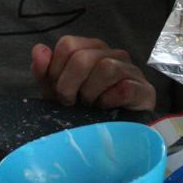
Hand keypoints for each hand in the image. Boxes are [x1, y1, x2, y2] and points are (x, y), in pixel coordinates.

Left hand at [30, 36, 155, 110]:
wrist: (115, 137)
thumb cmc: (84, 110)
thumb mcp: (58, 92)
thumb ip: (45, 72)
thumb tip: (38, 49)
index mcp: (91, 49)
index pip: (68, 44)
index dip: (56, 70)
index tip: (58, 92)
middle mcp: (113, 53)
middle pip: (83, 57)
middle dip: (69, 85)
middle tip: (71, 103)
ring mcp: (131, 70)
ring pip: (105, 68)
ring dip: (90, 94)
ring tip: (90, 106)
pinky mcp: (145, 90)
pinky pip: (124, 88)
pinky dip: (109, 101)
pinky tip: (106, 109)